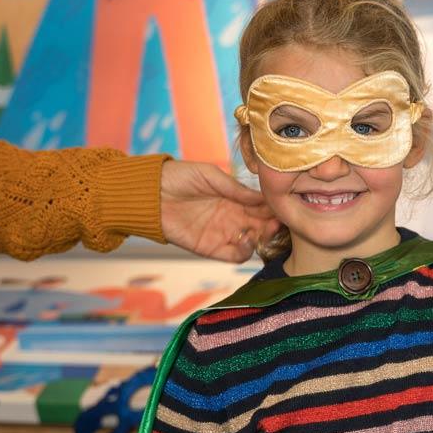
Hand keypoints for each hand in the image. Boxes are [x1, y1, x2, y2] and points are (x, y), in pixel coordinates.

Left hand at [159, 160, 278, 261]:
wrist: (150, 193)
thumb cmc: (179, 177)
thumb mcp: (211, 176)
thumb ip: (236, 188)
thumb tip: (263, 196)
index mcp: (233, 199)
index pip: (261, 207)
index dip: (273, 208)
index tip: (282, 205)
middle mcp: (231, 218)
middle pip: (261, 226)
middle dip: (272, 225)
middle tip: (278, 221)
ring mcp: (222, 234)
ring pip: (252, 243)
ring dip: (262, 239)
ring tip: (264, 230)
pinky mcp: (210, 248)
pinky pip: (234, 256)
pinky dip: (245, 251)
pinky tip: (246, 239)